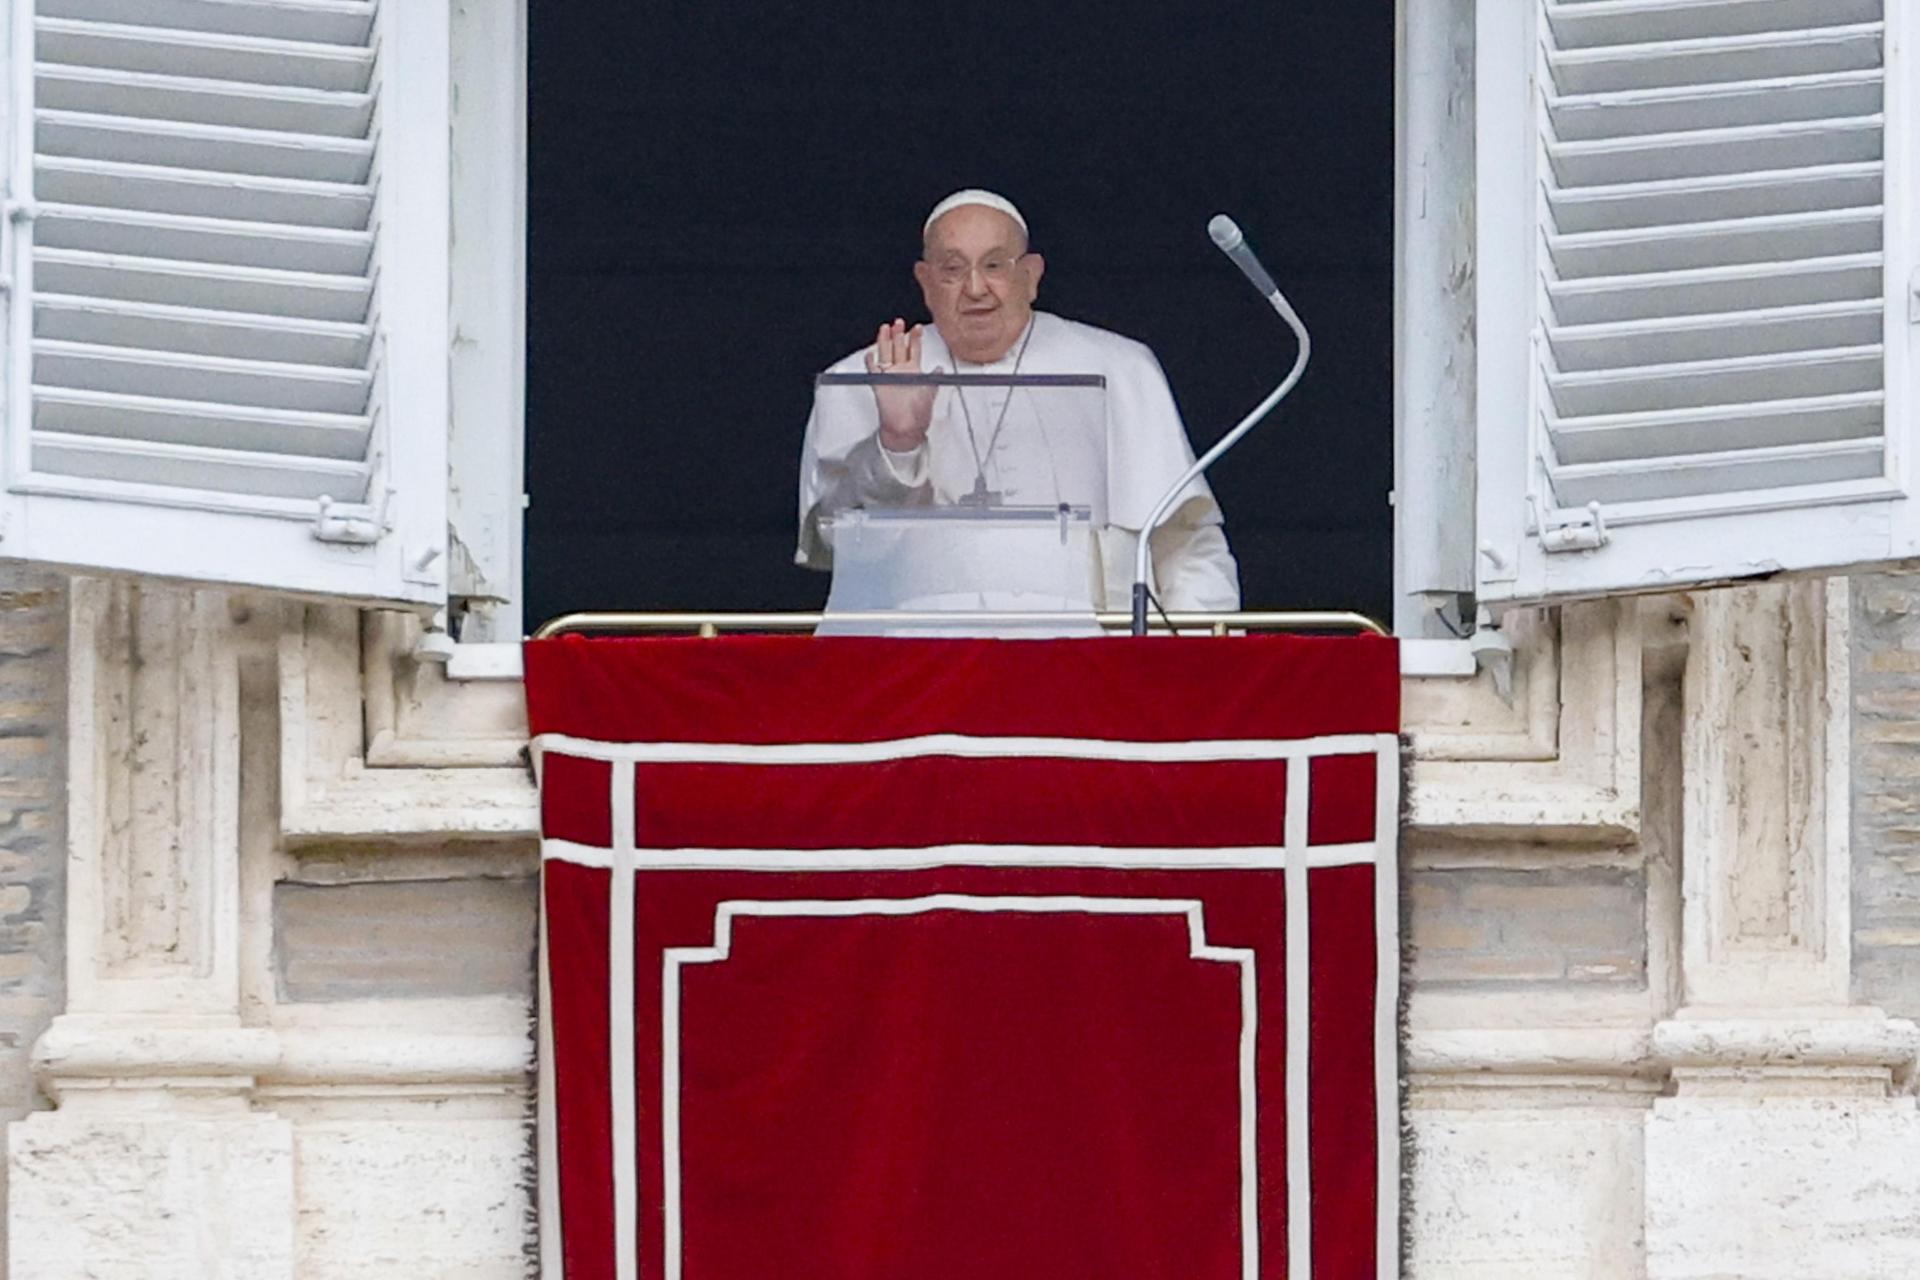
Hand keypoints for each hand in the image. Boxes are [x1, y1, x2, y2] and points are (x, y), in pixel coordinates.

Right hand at [866, 318, 934, 451]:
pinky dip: (871, 363)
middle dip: (899, 335)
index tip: (918, 327)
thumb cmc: (919, 413)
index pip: (914, 350)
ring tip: (885, 328)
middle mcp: (901, 372)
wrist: (907, 428)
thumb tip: (941, 369)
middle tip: (899, 323)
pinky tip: (870, 354)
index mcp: (914, 372)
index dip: (916, 338)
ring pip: (885, 354)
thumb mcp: (931, 393)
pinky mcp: (879, 385)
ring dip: (885, 341)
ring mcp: (890, 377)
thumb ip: (934, 379)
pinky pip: (873, 371)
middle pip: (898, 348)